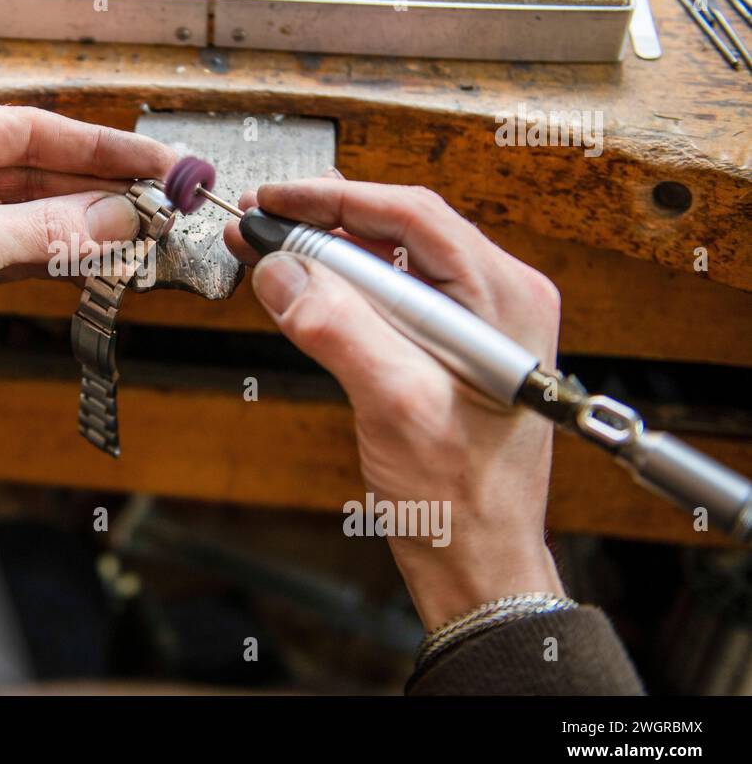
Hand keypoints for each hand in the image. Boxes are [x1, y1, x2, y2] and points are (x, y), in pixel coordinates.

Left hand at [0, 102, 174, 420]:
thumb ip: (44, 230)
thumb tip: (115, 216)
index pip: (29, 130)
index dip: (96, 147)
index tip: (149, 159)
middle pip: (43, 172)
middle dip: (102, 188)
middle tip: (161, 199)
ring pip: (45, 215)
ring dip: (94, 225)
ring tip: (146, 228)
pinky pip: (36, 253)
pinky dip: (73, 258)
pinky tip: (109, 256)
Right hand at [225, 173, 564, 630]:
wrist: (478, 562)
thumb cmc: (462, 499)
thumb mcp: (396, 406)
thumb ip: (338, 329)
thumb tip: (281, 271)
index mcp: (505, 298)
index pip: (412, 216)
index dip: (334, 201)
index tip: (274, 201)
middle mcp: (497, 299)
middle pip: (399, 230)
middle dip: (321, 223)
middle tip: (257, 223)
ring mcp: (474, 323)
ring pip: (388, 262)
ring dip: (324, 255)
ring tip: (266, 252)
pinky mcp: (448, 348)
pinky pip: (387, 298)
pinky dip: (338, 290)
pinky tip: (300, 292)